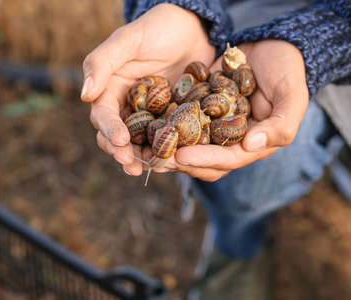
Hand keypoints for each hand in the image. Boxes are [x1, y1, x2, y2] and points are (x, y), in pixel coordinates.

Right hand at [81, 4, 215, 175]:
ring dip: (141, 158)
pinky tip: (172, 160)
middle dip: (121, 152)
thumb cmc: (157, 28)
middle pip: (116, 135)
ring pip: (138, 142)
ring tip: (151, 169)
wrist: (193, 27)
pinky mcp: (168, 118)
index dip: (109, 130)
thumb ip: (103, 62)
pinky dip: (164, 150)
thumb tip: (84, 94)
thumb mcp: (129, 40)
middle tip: (132, 165)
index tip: (121, 141)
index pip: (103, 115)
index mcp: (110, 89)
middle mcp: (125, 105)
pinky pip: (163, 138)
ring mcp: (147, 114)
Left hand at [163, 40, 308, 180]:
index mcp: (253, 144)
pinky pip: (181, 121)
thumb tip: (251, 145)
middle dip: (180, 161)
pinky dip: (167, 124)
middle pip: (203, 160)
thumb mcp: (292, 96)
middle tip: (156, 158)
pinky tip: (150, 123)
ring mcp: (213, 125)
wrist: (270, 44)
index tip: (181, 156)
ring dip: (169, 148)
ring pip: (188, 145)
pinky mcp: (199, 109)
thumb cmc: (286, 71)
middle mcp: (230, 140)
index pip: (227, 160)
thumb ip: (281, 125)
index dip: (205, 160)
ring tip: (148, 147)